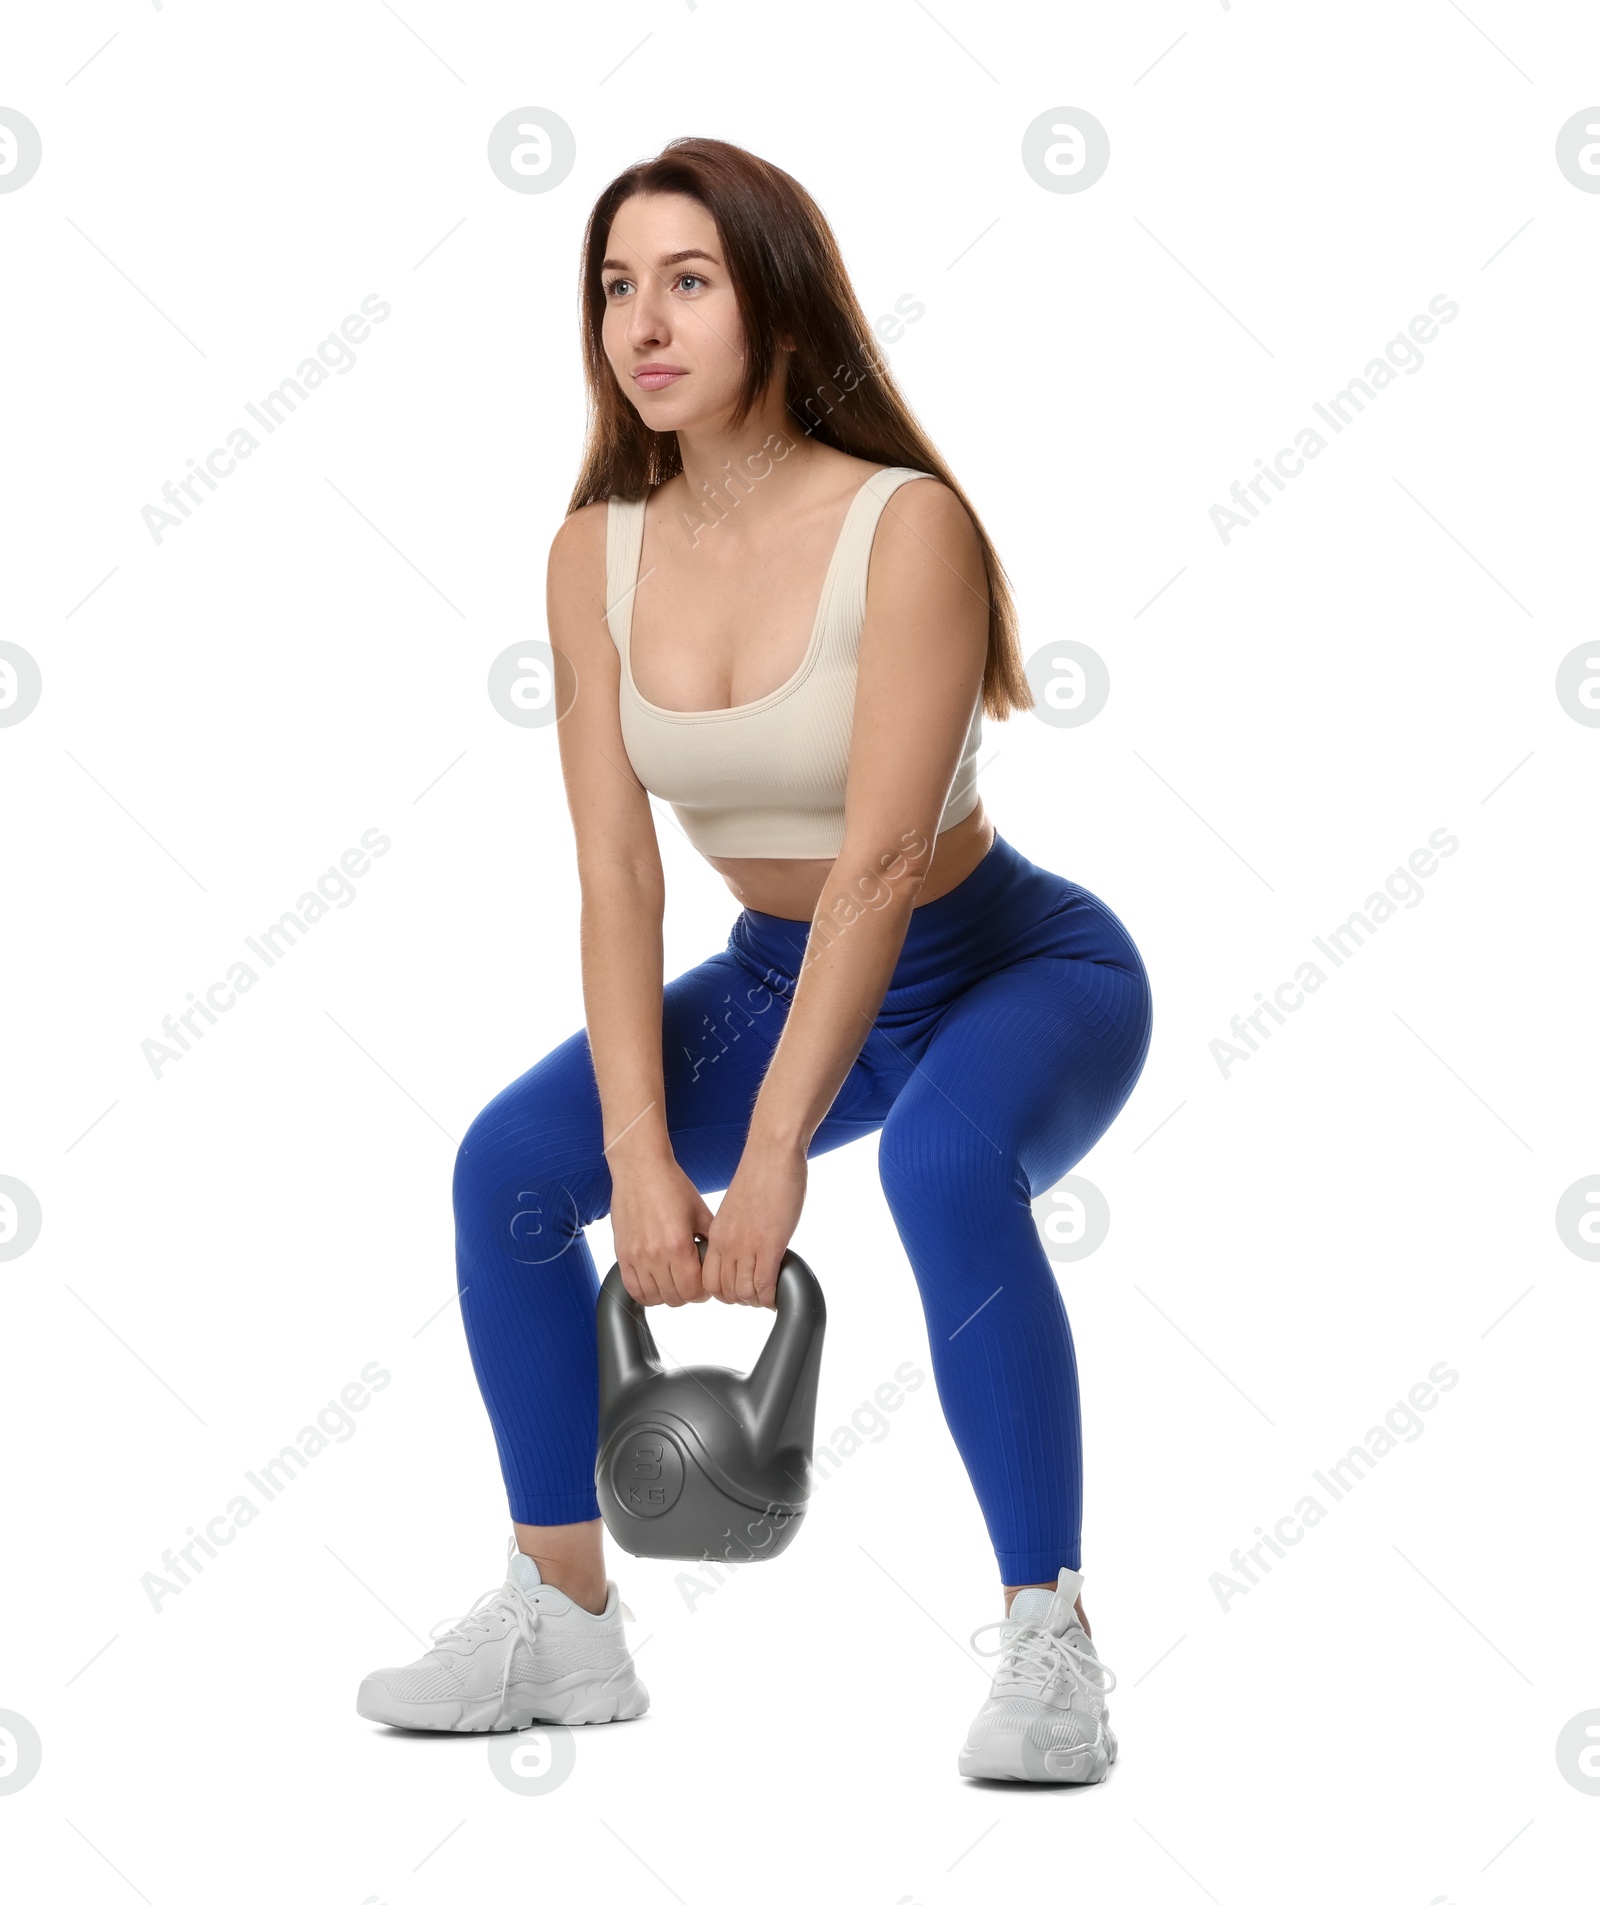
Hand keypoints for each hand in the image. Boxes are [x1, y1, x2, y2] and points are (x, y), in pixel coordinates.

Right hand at [610, 1157, 715, 1307]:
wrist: (640, 1168)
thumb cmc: (671, 1185)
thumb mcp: (701, 1211)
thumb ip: (711, 1239)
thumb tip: (720, 1261)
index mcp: (678, 1244)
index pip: (693, 1291)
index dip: (703, 1293)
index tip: (704, 1286)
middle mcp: (655, 1254)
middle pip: (675, 1298)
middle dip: (687, 1294)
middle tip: (690, 1282)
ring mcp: (636, 1256)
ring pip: (653, 1297)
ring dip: (667, 1295)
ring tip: (673, 1282)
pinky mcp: (622, 1254)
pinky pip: (633, 1288)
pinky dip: (645, 1293)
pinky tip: (654, 1283)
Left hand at [702, 1140, 806, 1308]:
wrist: (772, 1154)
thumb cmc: (760, 1175)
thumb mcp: (735, 1209)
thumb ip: (734, 1231)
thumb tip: (742, 1248)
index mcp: (717, 1234)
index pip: (707, 1279)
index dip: (722, 1291)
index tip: (737, 1288)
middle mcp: (727, 1243)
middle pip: (723, 1291)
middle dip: (740, 1298)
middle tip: (756, 1294)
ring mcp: (748, 1246)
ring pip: (743, 1293)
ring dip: (756, 1299)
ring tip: (768, 1294)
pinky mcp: (770, 1245)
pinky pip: (764, 1285)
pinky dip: (771, 1296)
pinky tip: (778, 1293)